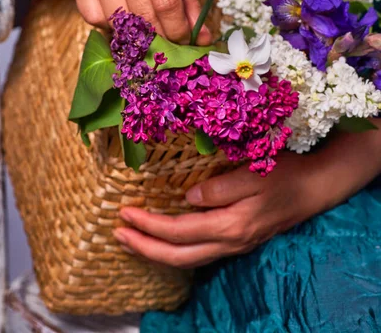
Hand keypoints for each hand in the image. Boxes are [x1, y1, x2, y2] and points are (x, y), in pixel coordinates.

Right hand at [68, 0, 210, 43]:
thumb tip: (203, 38)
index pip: (166, 3)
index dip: (177, 29)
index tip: (183, 40)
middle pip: (143, 15)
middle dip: (159, 36)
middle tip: (166, 41)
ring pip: (117, 20)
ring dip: (133, 33)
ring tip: (144, 27)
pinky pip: (93, 17)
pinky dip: (109, 24)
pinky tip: (120, 14)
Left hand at [115, 124, 380, 267]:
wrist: (314, 188)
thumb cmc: (284, 173)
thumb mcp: (253, 173)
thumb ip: (220, 188)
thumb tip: (188, 198)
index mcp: (231, 224)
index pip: (179, 230)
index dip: (149, 225)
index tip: (125, 213)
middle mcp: (230, 242)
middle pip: (178, 255)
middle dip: (144, 247)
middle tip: (118, 234)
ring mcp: (234, 245)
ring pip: (187, 259)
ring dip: (156, 252)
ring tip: (132, 240)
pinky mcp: (237, 240)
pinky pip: (198, 253)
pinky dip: (174, 249)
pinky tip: (164, 240)